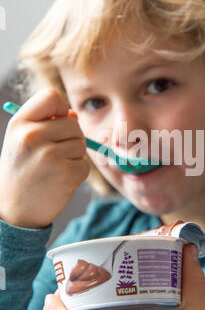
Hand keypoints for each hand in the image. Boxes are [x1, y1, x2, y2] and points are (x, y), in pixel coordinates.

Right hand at [0, 88, 89, 228]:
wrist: (14, 212)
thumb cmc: (20, 173)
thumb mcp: (21, 141)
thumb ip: (45, 123)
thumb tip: (73, 113)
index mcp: (20, 124)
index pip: (52, 97)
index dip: (61, 109)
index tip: (56, 123)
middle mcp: (33, 136)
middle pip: (73, 123)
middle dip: (70, 138)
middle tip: (54, 155)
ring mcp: (50, 155)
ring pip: (81, 145)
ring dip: (74, 158)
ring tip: (54, 169)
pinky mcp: (66, 174)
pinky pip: (85, 165)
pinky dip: (77, 174)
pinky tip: (60, 181)